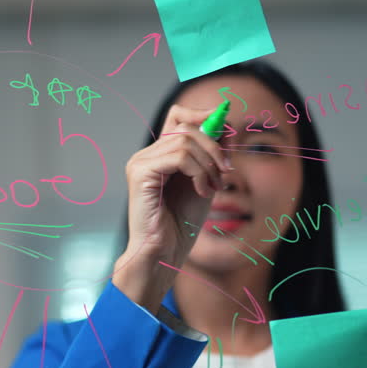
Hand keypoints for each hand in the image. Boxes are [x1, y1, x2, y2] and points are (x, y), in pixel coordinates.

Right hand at [113, 104, 230, 307]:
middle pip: (185, 127)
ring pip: (185, 141)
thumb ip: (212, 156)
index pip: (177, 116)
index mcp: (159, 155)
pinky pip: (178, 157)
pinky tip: (202, 191)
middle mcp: (146, 155)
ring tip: (214, 186)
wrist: (165, 253)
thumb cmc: (182, 223)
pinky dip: (198, 171)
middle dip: (214, 146)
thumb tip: (226, 126)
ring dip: (209, 163)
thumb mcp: (206, 181)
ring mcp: (140, 162)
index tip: (225, 124)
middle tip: (226, 171)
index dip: (202, 114)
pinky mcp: (140, 173)